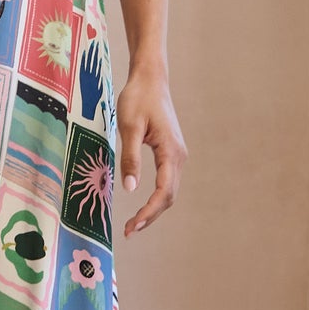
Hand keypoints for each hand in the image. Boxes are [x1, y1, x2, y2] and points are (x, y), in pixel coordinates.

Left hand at [115, 66, 185, 237]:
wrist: (150, 78)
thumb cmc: (138, 98)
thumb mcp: (129, 127)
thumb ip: (131, 158)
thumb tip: (130, 189)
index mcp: (171, 152)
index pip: (164, 192)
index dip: (149, 212)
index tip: (132, 226)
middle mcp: (179, 156)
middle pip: (170, 196)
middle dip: (151, 216)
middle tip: (130, 231)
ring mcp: (177, 154)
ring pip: (170, 191)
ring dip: (154, 209)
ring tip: (135, 223)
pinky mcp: (171, 152)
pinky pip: (168, 181)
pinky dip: (157, 198)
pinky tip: (143, 205)